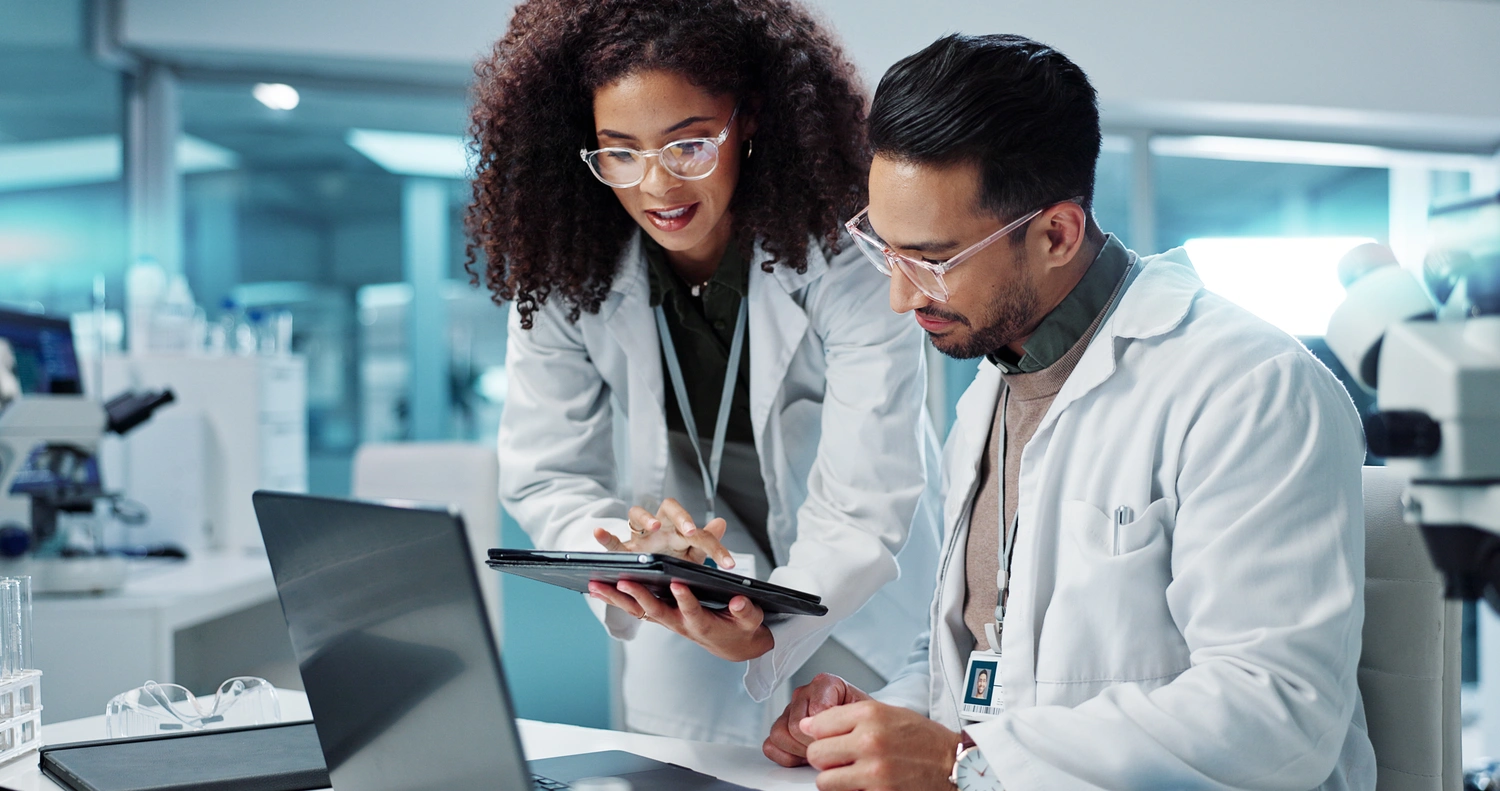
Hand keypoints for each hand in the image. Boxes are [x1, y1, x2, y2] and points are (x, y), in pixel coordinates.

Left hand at [588, 580, 773, 661]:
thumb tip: (739, 602)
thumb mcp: (751, 620)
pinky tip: (598, 589)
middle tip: (623, 581)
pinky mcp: (660, 617)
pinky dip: (617, 599)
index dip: (685, 599)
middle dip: (639, 596)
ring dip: (617, 599)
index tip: (678, 583)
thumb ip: (746, 611)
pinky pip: (635, 609)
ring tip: (595, 585)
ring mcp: (667, 621)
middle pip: (655, 611)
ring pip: (638, 610)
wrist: (731, 645)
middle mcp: (679, 624)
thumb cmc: (741, 628)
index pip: (692, 611)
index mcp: (703, 624)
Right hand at [593, 498, 735, 568]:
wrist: (649, 576)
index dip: (714, 544)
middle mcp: (660, 527)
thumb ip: (706, 545)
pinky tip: (599, 533)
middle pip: (669, 507)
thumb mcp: (691, 557)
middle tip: (691, 531)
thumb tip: (722, 522)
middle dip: (681, 517)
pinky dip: (604, 536)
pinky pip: (612, 540)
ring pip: (637, 514)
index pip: (699, 530)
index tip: (728, 562)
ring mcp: (640, 536)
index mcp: (680, 530)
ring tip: (654, 527)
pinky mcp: (623, 548)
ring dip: (646, 517)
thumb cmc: (672, 561)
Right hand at [763, 674, 870, 766]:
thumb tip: (823, 728)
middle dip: (813, 744)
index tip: (839, 739)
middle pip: (795, 725)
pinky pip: (770, 745)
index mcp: (825, 683)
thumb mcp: (865, 715)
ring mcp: (789, 710)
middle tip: (829, 750)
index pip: (815, 711)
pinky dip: (786, 757)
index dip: (827, 733)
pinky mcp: (780, 728)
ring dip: (798, 751)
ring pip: (778, 734)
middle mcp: (804, 694)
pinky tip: (804, 756)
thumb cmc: (864, 722)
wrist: (864, 729)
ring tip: (818, 752)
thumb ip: (845, 715)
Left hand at [799, 699, 961, 790]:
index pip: (818, 724)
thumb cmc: (923, 739)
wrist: (955, 765)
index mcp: (870, 714)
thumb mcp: (888, 714)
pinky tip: (867, 785)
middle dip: (826, 759)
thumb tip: (807, 726)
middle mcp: (870, 740)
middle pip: (816, 754)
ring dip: (835, 780)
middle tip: (842, 760)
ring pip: (824, 781)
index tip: (831, 739)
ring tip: (854, 775)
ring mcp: (874, 771)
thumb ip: (846, 717)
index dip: (822, 734)